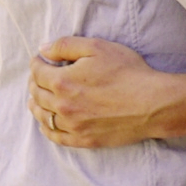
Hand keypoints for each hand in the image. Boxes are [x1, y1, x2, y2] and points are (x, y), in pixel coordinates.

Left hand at [28, 37, 176, 147]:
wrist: (151, 103)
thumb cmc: (128, 72)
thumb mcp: (97, 47)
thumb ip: (66, 46)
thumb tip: (42, 49)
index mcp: (63, 81)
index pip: (38, 72)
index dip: (36, 63)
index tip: (39, 60)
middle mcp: (62, 105)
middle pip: (37, 94)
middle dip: (34, 83)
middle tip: (37, 77)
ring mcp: (72, 125)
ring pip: (42, 116)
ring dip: (36, 105)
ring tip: (35, 99)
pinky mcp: (83, 139)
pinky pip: (55, 136)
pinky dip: (46, 128)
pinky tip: (45, 123)